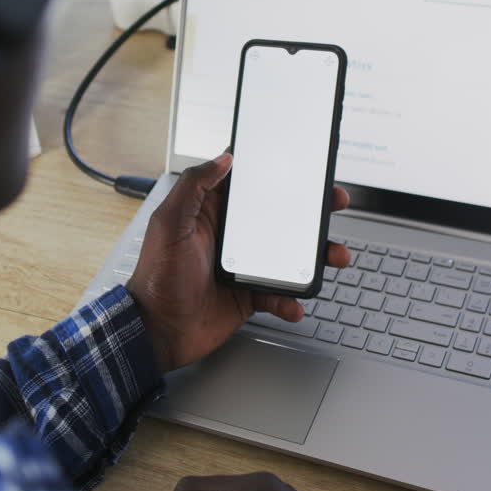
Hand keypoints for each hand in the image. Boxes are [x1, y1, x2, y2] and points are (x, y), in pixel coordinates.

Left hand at [127, 151, 349, 372]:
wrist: (158, 332)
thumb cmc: (156, 277)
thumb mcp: (169, 224)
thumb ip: (194, 187)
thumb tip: (223, 158)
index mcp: (211, 214)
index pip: (247, 185)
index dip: (275, 172)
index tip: (303, 164)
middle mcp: (231, 237)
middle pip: (279, 216)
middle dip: (310, 210)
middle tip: (334, 203)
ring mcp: (244, 267)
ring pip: (289, 254)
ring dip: (315, 255)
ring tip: (334, 256)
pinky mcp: (249, 296)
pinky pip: (280, 293)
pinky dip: (292, 299)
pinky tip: (295, 303)